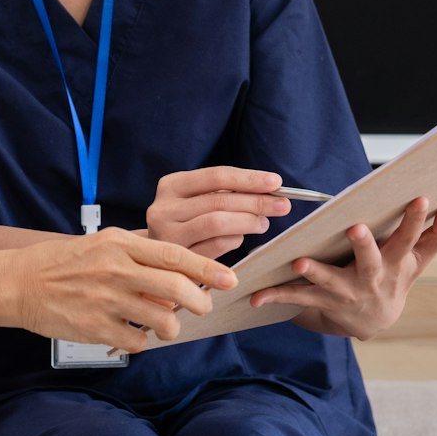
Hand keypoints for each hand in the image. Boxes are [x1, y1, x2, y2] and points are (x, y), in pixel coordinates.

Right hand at [13, 227, 236, 353]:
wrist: (19, 283)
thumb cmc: (64, 262)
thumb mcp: (102, 242)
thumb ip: (139, 252)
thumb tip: (178, 269)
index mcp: (120, 244)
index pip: (174, 255)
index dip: (207, 268)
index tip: (228, 278)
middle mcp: (116, 270)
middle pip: (176, 288)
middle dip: (200, 302)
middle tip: (203, 307)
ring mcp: (106, 300)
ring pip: (162, 320)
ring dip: (172, 327)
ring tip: (164, 325)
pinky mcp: (95, 327)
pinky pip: (137, 341)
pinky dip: (142, 341)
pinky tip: (132, 333)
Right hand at [146, 165, 292, 257]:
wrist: (154, 260)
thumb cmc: (186, 225)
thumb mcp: (195, 203)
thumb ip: (223, 194)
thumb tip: (270, 187)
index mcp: (170, 186)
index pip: (215, 176)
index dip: (248, 178)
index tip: (276, 182)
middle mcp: (162, 208)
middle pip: (219, 200)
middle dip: (256, 201)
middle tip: (283, 205)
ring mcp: (166, 235)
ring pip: (217, 222)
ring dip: (248, 221)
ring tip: (264, 223)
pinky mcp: (176, 259)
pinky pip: (214, 247)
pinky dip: (234, 241)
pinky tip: (240, 238)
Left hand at [247, 198, 436, 338]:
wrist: (372, 324)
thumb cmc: (393, 280)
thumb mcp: (416, 262)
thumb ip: (436, 235)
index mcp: (396, 264)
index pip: (410, 239)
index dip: (417, 220)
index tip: (420, 197)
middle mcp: (373, 279)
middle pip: (371, 260)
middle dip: (365, 245)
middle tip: (356, 228)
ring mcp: (347, 294)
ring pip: (330, 282)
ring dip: (314, 273)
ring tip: (299, 263)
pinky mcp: (322, 304)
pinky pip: (297, 299)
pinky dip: (276, 297)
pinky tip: (257, 296)